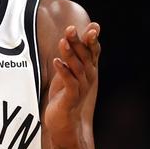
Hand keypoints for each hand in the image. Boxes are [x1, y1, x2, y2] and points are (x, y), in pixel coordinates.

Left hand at [45, 22, 99, 142]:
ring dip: (70, 54)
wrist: (64, 122)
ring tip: (62, 42)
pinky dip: (63, 71)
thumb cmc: (64, 95)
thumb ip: (69, 57)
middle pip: (85, 56)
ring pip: (77, 68)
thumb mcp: (67, 74)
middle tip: (70, 28)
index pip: (93, 52)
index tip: (92, 26)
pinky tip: (56, 62)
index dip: (92, 40)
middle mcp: (88, 77)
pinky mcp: (71, 97)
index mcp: (88, 70)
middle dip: (78, 42)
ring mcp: (81, 87)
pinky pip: (70, 82)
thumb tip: (70, 37)